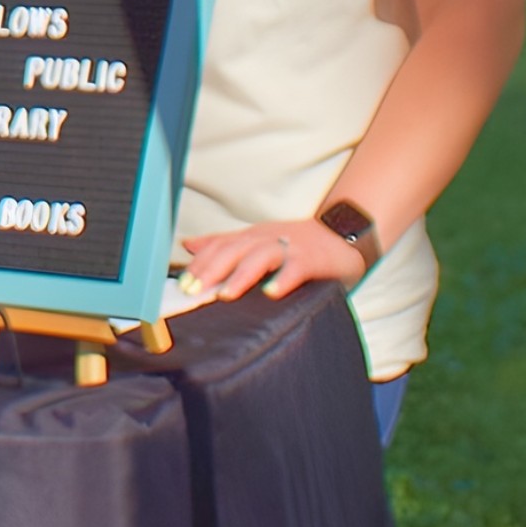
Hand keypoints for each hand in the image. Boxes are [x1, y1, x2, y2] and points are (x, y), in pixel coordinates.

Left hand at [176, 215, 373, 305]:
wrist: (343, 233)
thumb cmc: (297, 243)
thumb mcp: (258, 241)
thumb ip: (225, 244)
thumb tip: (189, 245)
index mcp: (252, 237)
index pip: (220, 246)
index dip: (200, 264)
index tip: (182, 284)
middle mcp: (268, 239)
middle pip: (234, 250)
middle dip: (212, 269)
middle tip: (195, 290)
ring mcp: (290, 248)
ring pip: (261, 257)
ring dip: (242, 275)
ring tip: (226, 293)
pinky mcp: (312, 259)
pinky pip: (296, 269)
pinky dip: (283, 280)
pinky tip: (272, 293)